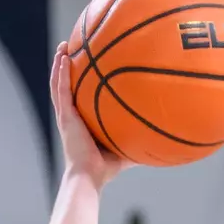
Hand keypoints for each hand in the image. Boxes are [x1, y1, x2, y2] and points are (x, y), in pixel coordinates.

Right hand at [50, 43, 131, 188]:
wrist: (90, 177)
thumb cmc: (107, 168)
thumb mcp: (127, 147)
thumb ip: (140, 139)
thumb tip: (164, 138)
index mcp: (83, 121)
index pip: (80, 97)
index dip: (81, 81)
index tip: (87, 64)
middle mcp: (72, 116)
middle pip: (67, 86)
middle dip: (68, 67)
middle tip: (72, 48)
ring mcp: (67, 116)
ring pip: (58, 84)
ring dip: (59, 64)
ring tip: (63, 46)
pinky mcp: (65, 118)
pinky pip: (61, 91)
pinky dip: (60, 73)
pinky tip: (64, 58)